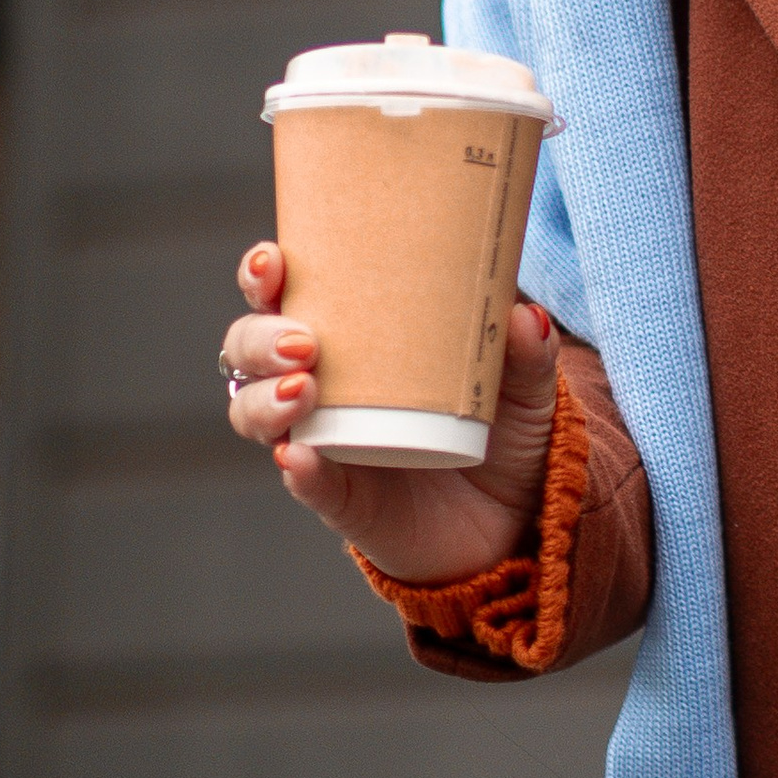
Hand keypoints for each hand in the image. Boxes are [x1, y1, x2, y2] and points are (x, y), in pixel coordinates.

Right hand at [221, 240, 562, 582]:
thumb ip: (528, 351)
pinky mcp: (342, 500)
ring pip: (255, 415)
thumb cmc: (502, 430)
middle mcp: (320, 386)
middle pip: (250, 353)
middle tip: (302, 340)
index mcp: (351, 338)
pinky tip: (299, 456)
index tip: (273, 260)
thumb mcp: (523, 384)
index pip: (283, 296)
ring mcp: (324, 444)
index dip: (262, 275)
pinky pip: (308, 484)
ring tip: (303, 389)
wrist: (515, 518)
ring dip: (263, 399)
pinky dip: (299, 471)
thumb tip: (525, 316)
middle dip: (258, 339)